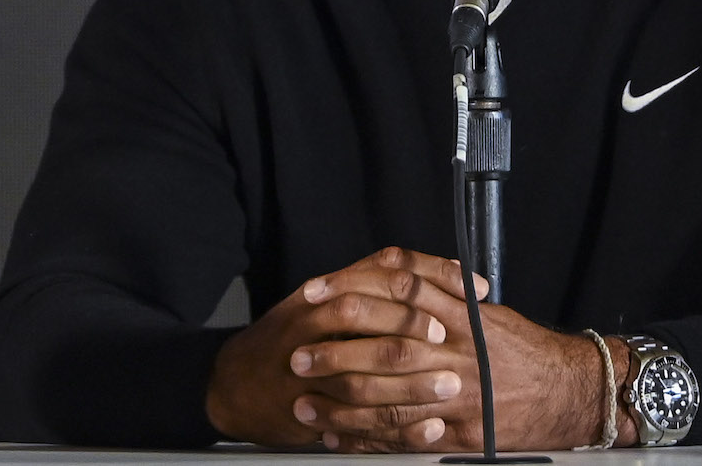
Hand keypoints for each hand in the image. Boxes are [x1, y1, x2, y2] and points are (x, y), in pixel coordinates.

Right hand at [203, 247, 481, 446]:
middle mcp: (312, 324)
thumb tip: (422, 271)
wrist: (234, 383)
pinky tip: (429, 430)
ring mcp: (308, 372)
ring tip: (451, 385)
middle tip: (450, 338)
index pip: (382, 271)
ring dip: (411, 382)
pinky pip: (360, 424)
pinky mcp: (311, 413)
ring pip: (362, 375)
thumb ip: (364, 281)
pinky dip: (398, 429)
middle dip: (413, 327)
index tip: (467, 288)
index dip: (430, 276)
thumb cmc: (287, 337)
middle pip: (365, 318)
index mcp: (324, 292)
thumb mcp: (318, 297)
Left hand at [290, 249, 616, 452]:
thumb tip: (395, 277)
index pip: (398, 293)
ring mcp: (458, 399)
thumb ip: (443, 295)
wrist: (570, 392)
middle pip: (384, 350)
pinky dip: (367, 441)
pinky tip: (338, 438)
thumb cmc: (524, 350)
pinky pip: (405, 440)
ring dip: (340, 404)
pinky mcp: (460, 436)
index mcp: (461, 318)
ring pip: (388, 401)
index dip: (352, 289)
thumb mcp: (486, 312)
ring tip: (303, 403)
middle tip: (297, 354)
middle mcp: (457, 355)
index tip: (316, 295)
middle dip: (335, 354)